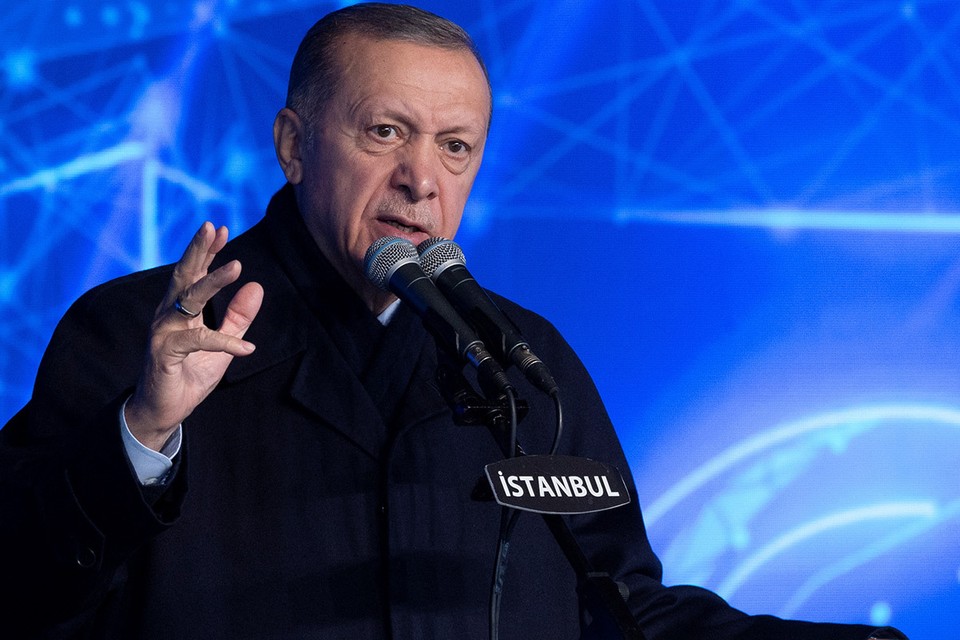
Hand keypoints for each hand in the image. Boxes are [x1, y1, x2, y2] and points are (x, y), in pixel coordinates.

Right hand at [125, 223, 262, 450]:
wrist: (164, 410)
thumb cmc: (189, 374)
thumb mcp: (221, 343)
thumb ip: (238, 317)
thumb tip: (256, 286)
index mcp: (179, 309)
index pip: (193, 272)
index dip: (207, 251)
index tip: (221, 228)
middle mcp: (168, 314)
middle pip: (183, 274)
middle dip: (199, 249)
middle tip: (213, 226)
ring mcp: (163, 332)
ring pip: (189, 299)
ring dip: (213, 281)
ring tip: (237, 266)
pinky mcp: (165, 354)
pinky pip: (197, 341)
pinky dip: (225, 341)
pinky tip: (247, 347)